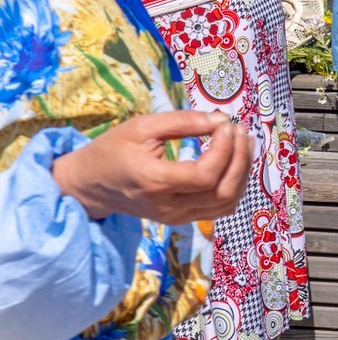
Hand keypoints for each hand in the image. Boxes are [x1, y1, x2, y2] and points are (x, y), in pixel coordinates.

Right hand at [49, 112, 248, 224]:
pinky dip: (234, 186)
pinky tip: (234, 162)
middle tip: (242, 131)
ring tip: (243, 143)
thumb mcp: (141, 127)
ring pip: (226, 203)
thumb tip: (221, 120)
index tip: (227, 125)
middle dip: (240, 159)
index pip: (204, 175)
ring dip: (242, 173)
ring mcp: (176, 217)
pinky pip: (220, 208)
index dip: (225, 150)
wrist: (91, 184)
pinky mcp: (182, 219)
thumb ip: (182, 122)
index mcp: (153, 182)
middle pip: (222, 192)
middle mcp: (168, 206)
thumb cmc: (113, 150)